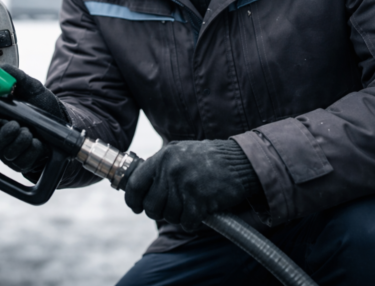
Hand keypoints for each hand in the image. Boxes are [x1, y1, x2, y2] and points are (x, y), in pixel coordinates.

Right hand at [0, 65, 68, 173]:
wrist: (64, 121)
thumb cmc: (43, 105)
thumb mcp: (31, 86)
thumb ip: (15, 76)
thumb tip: (0, 67)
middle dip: (2, 136)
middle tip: (16, 126)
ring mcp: (10, 150)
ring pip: (6, 152)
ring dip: (20, 141)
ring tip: (30, 131)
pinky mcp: (22, 162)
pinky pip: (21, 162)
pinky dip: (31, 151)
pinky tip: (39, 143)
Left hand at [124, 139, 258, 231]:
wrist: (241, 161)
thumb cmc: (209, 158)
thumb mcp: (180, 152)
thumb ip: (159, 166)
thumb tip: (138, 185)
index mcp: (162, 157)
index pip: (135, 184)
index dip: (133, 201)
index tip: (136, 208)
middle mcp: (170, 170)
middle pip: (151, 205)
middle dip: (159, 212)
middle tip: (171, 209)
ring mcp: (184, 184)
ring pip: (169, 216)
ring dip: (179, 216)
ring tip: (189, 207)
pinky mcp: (199, 199)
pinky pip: (187, 222)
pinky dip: (192, 222)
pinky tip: (200, 213)